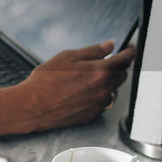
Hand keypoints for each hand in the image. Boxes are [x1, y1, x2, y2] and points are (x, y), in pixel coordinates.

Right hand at [18, 40, 134, 130]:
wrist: (32, 106)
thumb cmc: (46, 81)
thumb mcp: (68, 57)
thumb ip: (93, 50)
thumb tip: (109, 45)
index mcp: (100, 72)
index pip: (125, 60)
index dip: (129, 52)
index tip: (129, 49)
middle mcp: (104, 90)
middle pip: (122, 75)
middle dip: (117, 66)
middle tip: (106, 61)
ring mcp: (99, 104)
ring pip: (112, 90)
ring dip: (107, 82)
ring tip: (88, 77)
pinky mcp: (92, 115)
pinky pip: (102, 102)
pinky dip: (98, 95)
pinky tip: (82, 91)